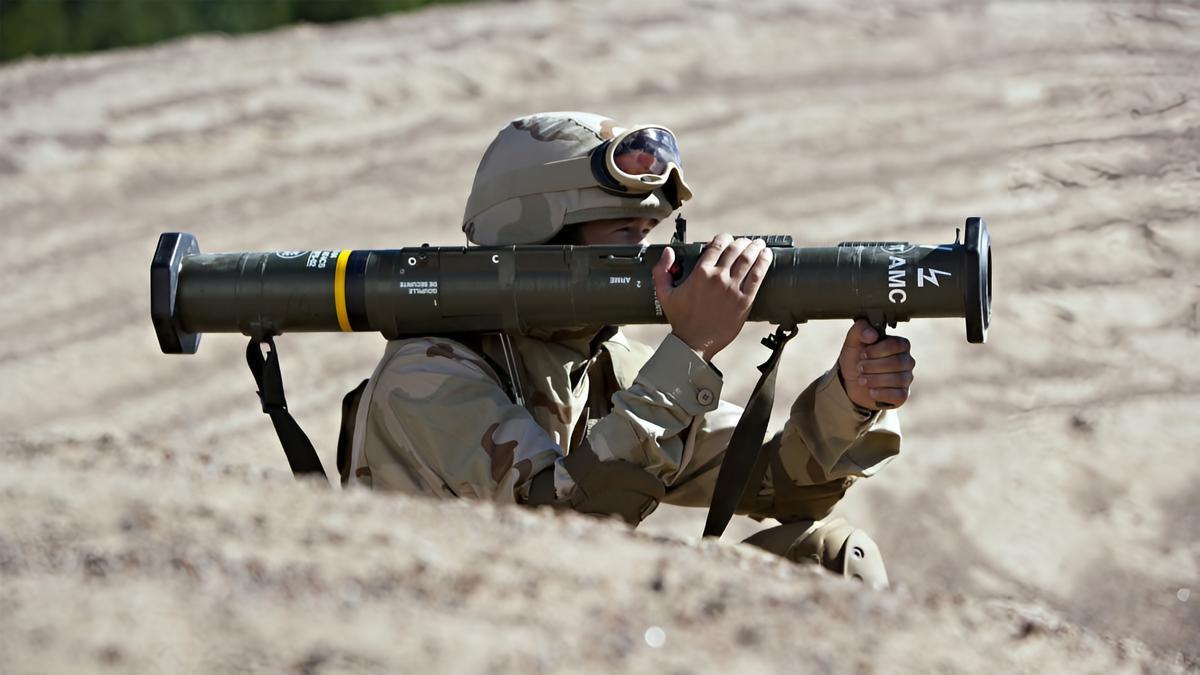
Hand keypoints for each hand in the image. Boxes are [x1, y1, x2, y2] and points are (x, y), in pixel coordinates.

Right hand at [651, 234, 772, 361]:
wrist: (694, 343)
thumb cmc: (680, 319)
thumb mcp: (664, 293)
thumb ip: (661, 270)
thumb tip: (668, 251)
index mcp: (700, 273)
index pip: (717, 245)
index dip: (725, 237)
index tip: (728, 239)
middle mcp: (717, 277)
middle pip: (735, 249)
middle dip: (743, 241)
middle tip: (747, 241)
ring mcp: (732, 289)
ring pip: (748, 259)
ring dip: (756, 248)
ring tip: (760, 244)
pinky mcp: (744, 301)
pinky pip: (757, 276)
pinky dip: (764, 262)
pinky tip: (767, 256)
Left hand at [837, 319, 914, 409]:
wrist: (849, 382)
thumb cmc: (856, 359)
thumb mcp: (852, 342)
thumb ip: (860, 330)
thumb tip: (872, 334)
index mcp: (898, 345)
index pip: (897, 345)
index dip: (879, 350)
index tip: (863, 353)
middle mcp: (906, 361)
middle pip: (898, 362)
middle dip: (874, 366)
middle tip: (860, 367)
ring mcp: (906, 378)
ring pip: (898, 379)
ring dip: (875, 380)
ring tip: (862, 380)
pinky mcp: (902, 395)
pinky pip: (899, 395)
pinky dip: (882, 394)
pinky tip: (871, 391)